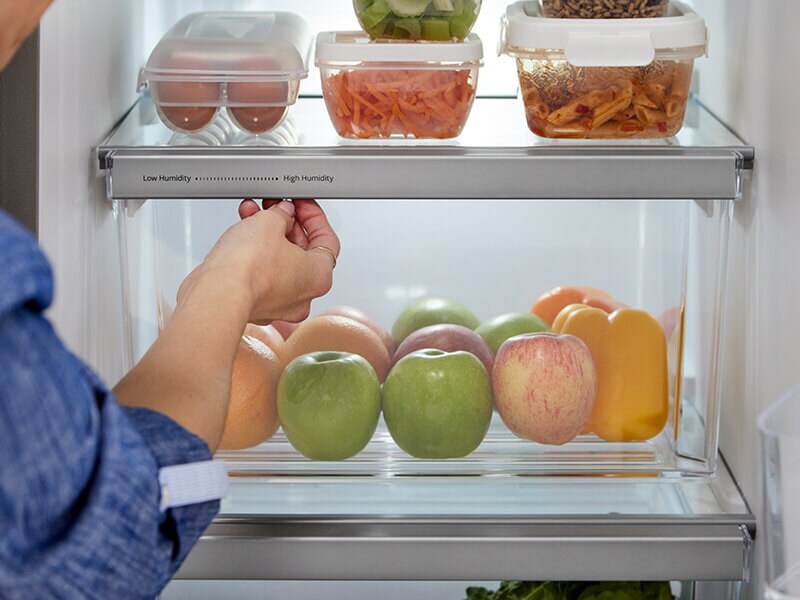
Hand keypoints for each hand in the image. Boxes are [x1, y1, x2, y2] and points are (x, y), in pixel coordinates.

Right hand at [178, 199, 339, 324]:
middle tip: (275, 207)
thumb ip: (282, 213)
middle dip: (286, 223)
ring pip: (279, 261)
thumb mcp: (270, 222)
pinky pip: (262, 273)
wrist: (216, 294)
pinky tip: (242, 235)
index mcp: (320, 277)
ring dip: (267, 234)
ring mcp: (279, 303)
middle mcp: (303, 295)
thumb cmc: (248, 268)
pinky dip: (255, 254)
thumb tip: (283, 213)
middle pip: (302, 250)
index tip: (300, 204)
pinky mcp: (257, 304)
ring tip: (252, 214)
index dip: (312, 216)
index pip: (326, 240)